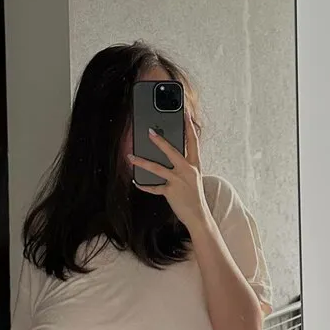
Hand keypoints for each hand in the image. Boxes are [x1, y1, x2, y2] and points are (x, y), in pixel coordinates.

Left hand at [128, 111, 208, 230]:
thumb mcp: (193, 176)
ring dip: (142, 162)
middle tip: (149, 131)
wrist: (198, 215)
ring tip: (131, 156)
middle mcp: (187, 170)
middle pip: (172, 151)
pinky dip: (143, 185)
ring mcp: (178, 181)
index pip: (193, 141)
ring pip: (157, 168)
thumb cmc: (194, 195)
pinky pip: (153, 187)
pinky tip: (135, 180)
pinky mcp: (170, 191)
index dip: (190, 127)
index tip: (186, 114)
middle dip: (159, 141)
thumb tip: (169, 153)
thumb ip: (184, 164)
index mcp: (194, 164)